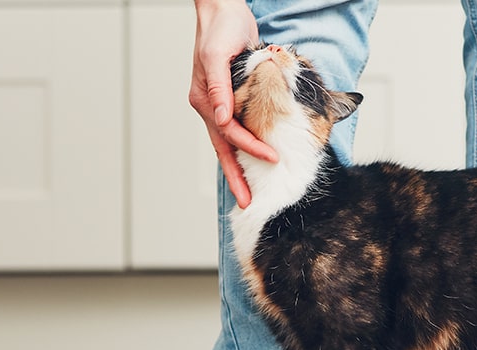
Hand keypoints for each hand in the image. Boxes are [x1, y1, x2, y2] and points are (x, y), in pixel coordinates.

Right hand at [190, 0, 277, 208]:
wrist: (224, 12)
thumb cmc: (220, 29)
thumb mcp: (218, 54)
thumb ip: (220, 87)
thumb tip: (222, 117)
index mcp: (204, 99)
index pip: (229, 132)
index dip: (250, 147)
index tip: (272, 158)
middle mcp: (210, 106)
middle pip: (224, 149)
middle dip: (235, 178)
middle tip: (247, 203)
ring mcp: (220, 104)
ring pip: (230, 143)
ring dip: (239, 168)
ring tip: (248, 192)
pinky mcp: (231, 99)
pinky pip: (238, 130)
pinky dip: (245, 147)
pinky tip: (252, 161)